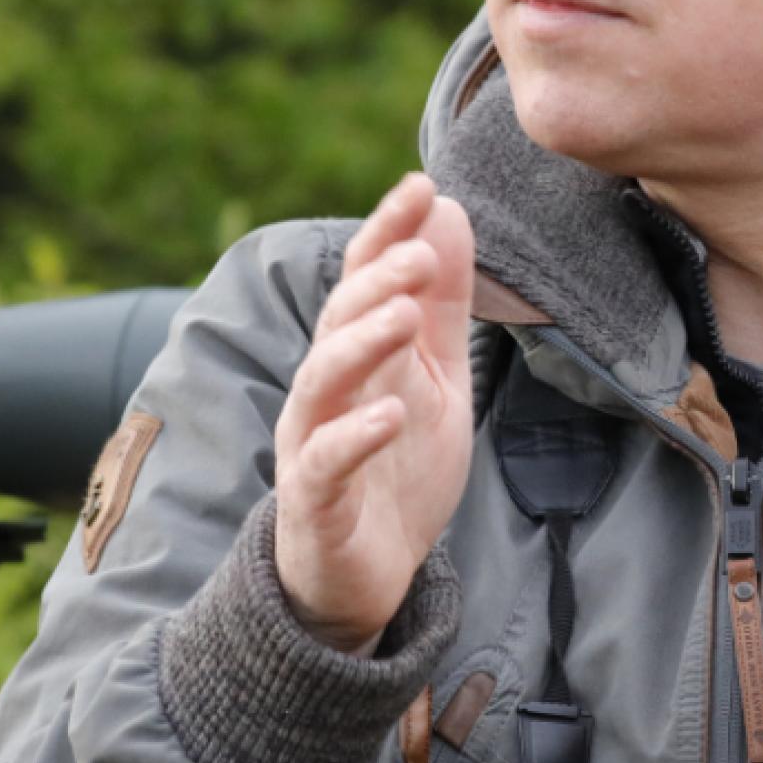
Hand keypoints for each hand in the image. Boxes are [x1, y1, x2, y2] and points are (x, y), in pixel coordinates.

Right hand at [273, 173, 476, 653]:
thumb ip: (441, 302)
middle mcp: (326, 391)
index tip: (422, 185)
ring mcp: (314, 444)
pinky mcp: (315, 503)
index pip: (364, 278)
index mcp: (357, 356)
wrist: (367, 577)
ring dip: (361, 342)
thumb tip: (448, 210)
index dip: (387, 232)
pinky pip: (327, 464)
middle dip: (375, 282)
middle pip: (338, 321)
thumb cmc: (396, 469)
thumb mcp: (435, 377)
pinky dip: (355, 437)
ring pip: (324, 381)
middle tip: (418, 252)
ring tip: (403, 313)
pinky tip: (390, 415)